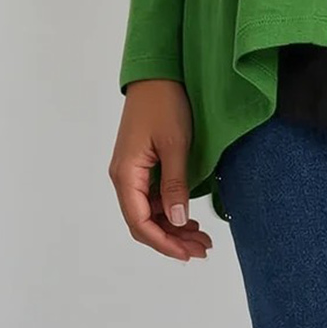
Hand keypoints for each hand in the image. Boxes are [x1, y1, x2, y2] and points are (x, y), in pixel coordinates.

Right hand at [109, 80, 212, 261]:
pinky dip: (170, 208)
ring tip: (201, 237)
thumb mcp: (175, 145)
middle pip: (143, 221)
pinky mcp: (141, 164)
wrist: (157, 74)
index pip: (140, 223)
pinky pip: (152, 196)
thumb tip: (176, 220)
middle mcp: (124, 177)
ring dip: (173, 226)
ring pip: (149, 211)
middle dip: (171, 239)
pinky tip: (188, 215)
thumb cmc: (164, 104)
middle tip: (202, 248)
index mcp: (126, 175)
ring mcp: (132, 171)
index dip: (164, 242)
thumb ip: (175, 184)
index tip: (188, 253)